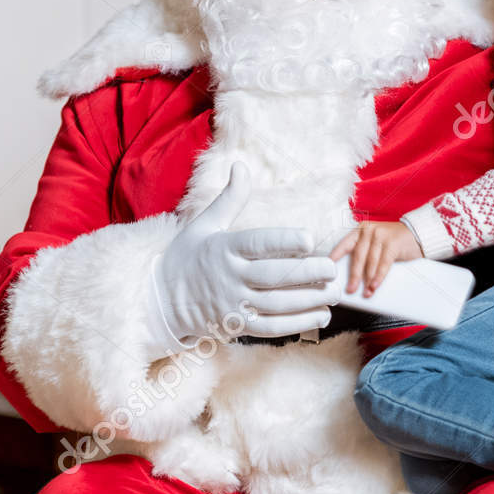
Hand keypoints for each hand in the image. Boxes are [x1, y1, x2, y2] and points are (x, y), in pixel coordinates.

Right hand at [146, 162, 336, 351]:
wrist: (160, 301)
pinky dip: (298, 323)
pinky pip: (272, 327)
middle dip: (306, 274)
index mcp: (223, 248)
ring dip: (308, 300)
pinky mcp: (237, 325)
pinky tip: (320, 315)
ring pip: (276, 304)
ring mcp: (233, 304)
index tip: (309, 239)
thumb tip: (241, 166)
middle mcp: (229, 277)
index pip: (256, 243)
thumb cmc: (185, 258)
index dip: (284, 241)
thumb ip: (229, 199)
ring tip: (334, 292)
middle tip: (332, 269)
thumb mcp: (203, 225)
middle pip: (273, 276)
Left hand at [330, 221, 423, 296]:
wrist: (418, 233)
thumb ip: (365, 252)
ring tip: (366, 292)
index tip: (328, 270)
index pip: (345, 245)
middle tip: (350, 289)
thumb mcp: (376, 242)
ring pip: (370, 263)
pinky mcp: (392, 243)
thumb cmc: (395, 241)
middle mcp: (369, 231)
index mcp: (361, 230)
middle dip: (354, 276)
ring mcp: (381, 236)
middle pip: (357, 257)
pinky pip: (383, 264)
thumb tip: (353, 275)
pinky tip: (375, 285)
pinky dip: (379, 277)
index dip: (335, 257)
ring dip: (368, 280)